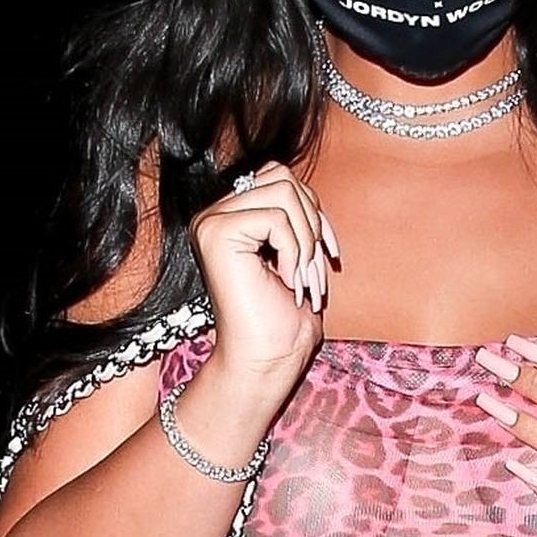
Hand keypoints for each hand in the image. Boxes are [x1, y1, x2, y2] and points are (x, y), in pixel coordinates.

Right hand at [188, 160, 339, 385]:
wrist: (266, 360)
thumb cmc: (282, 319)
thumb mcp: (297, 254)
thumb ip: (293, 217)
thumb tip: (304, 189)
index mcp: (232, 217)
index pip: (281, 177)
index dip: (312, 212)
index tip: (324, 255)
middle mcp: (215, 214)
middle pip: (283, 176)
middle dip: (311, 223)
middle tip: (311, 272)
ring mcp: (212, 222)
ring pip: (283, 191)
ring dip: (306, 239)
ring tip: (301, 278)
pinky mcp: (216, 233)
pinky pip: (277, 218)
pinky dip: (295, 251)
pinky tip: (288, 282)